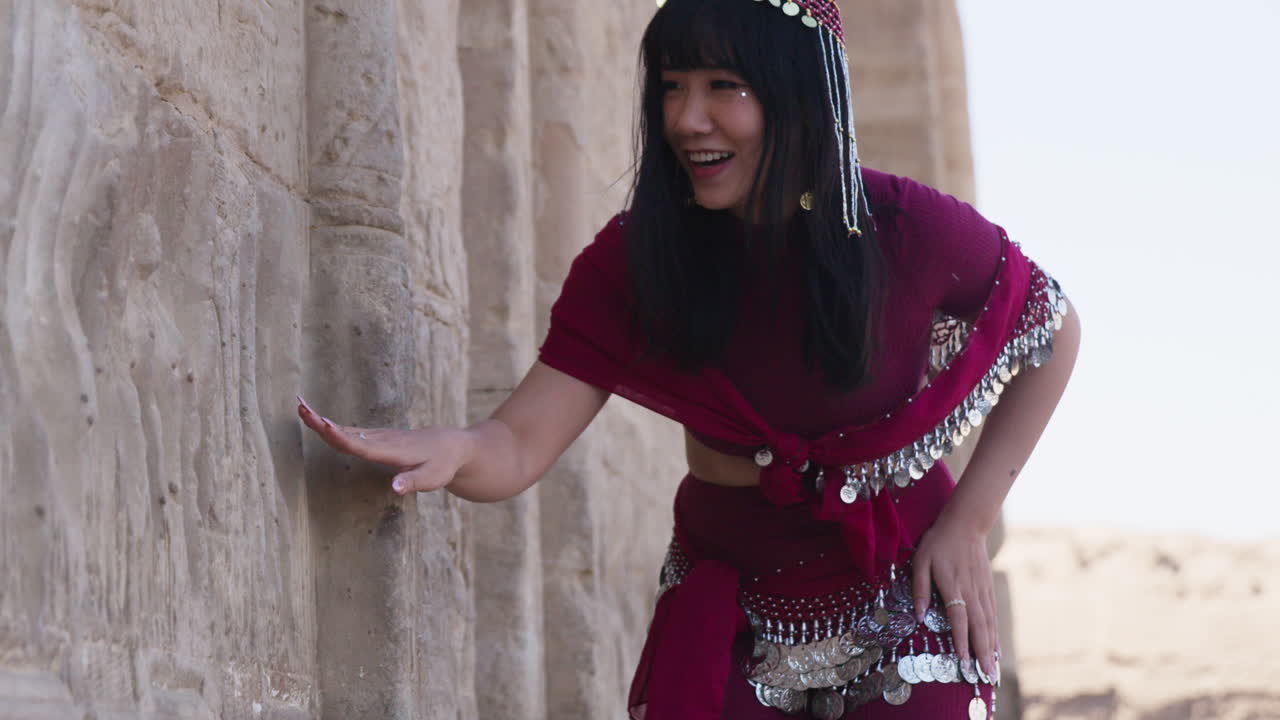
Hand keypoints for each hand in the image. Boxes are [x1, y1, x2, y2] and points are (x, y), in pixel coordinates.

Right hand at [296, 396, 468, 494]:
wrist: (454, 447)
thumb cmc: (443, 465)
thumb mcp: (433, 478)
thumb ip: (413, 482)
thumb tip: (394, 488)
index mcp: (392, 450)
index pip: (361, 445)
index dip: (341, 436)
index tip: (322, 424)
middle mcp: (382, 440)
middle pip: (346, 432)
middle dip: (321, 422)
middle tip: (299, 407)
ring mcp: (379, 437)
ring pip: (346, 429)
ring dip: (322, 420)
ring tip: (299, 407)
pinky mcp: (379, 438)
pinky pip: (352, 431)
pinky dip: (333, 426)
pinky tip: (318, 422)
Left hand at [910, 515, 1000, 684]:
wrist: (966, 525)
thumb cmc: (938, 543)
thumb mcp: (921, 560)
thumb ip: (920, 588)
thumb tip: (919, 616)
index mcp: (952, 585)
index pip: (958, 618)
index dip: (962, 641)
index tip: (964, 662)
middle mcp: (971, 591)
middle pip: (979, 627)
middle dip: (982, 654)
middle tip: (986, 677)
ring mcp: (982, 591)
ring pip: (988, 624)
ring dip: (990, 648)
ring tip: (992, 670)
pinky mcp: (987, 589)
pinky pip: (992, 615)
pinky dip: (995, 634)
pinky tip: (995, 648)